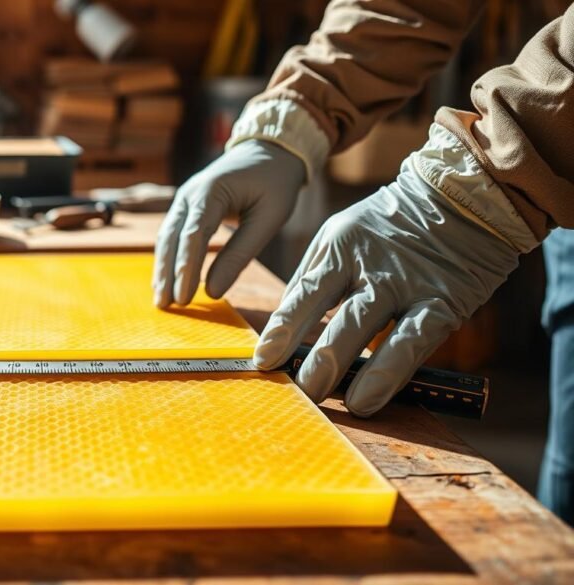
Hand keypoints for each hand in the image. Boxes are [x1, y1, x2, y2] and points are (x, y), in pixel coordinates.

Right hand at [153, 140, 304, 306]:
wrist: (269, 150)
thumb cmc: (274, 183)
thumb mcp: (269, 218)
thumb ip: (240, 254)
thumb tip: (214, 291)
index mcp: (211, 191)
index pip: (193, 235)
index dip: (186, 268)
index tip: (185, 298)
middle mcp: (189, 193)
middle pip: (171, 238)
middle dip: (167, 274)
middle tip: (166, 306)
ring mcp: (184, 199)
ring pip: (166, 238)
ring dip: (162, 269)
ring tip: (161, 300)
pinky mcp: (186, 207)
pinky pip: (172, 235)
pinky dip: (169, 259)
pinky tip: (167, 281)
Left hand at [254, 161, 519, 416]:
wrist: (461, 196)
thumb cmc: (388, 225)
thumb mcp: (341, 234)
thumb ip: (313, 277)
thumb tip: (285, 324)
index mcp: (339, 248)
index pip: (303, 295)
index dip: (281, 331)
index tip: (262, 360)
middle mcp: (369, 266)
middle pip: (332, 319)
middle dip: (309, 359)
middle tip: (291, 390)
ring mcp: (406, 285)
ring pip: (365, 331)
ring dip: (338, 369)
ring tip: (317, 397)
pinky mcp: (441, 303)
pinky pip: (410, 344)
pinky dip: (385, 376)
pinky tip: (366, 401)